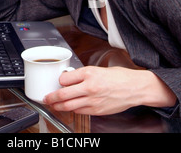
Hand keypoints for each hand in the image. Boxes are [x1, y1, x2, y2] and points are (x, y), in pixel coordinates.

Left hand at [43, 66, 176, 115]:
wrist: (135, 88)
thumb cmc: (119, 77)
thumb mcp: (99, 69)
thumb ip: (83, 74)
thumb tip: (69, 78)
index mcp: (89, 73)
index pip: (64, 78)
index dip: (58, 81)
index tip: (57, 82)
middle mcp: (89, 87)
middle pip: (62, 95)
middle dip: (50, 97)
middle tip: (46, 97)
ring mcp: (93, 100)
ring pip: (68, 106)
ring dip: (58, 106)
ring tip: (53, 104)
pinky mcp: (97, 110)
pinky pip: (79, 111)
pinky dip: (72, 109)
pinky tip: (70, 107)